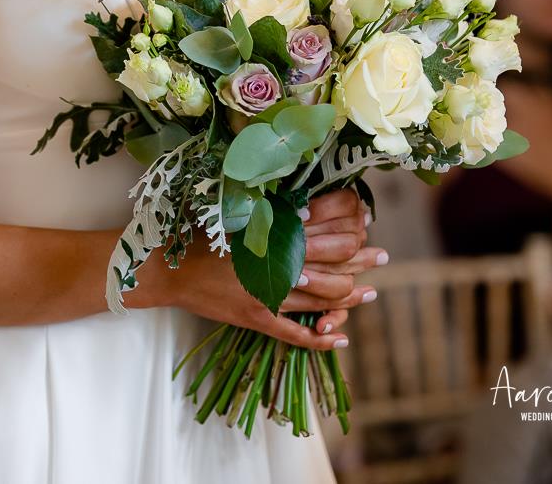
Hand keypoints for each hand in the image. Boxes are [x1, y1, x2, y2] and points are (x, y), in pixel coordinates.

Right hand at [133, 189, 385, 349]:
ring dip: (351, 297)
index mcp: (272, 236)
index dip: (351, 229)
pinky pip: (296, 334)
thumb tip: (309, 212)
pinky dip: (321, 339)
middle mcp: (275, 265)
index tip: (366, 224)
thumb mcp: (239, 217)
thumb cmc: (202, 236)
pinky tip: (340, 338)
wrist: (168, 269)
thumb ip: (274, 218)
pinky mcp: (257, 319)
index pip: (325, 233)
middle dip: (362, 260)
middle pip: (333, 265)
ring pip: (322, 300)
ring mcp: (268, 296)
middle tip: (382, 256)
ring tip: (370, 291)